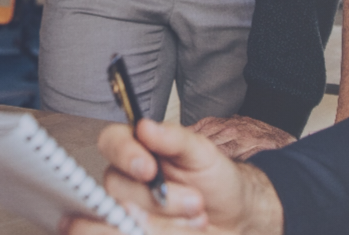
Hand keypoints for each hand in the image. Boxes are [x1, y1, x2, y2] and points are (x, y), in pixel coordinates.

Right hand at [60, 119, 283, 234]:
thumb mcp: (206, 155)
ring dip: (163, 227)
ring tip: (196, 222)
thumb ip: (175, 139)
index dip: (124, 154)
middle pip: (114, 190)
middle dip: (155, 203)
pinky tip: (183, 234)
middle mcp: (125, 183)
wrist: (238, 221)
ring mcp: (127, 215)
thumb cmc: (219, 181)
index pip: (110, 144)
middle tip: (193, 207)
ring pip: (120, 222)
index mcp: (137, 152)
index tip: (148, 165)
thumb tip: (145, 125)